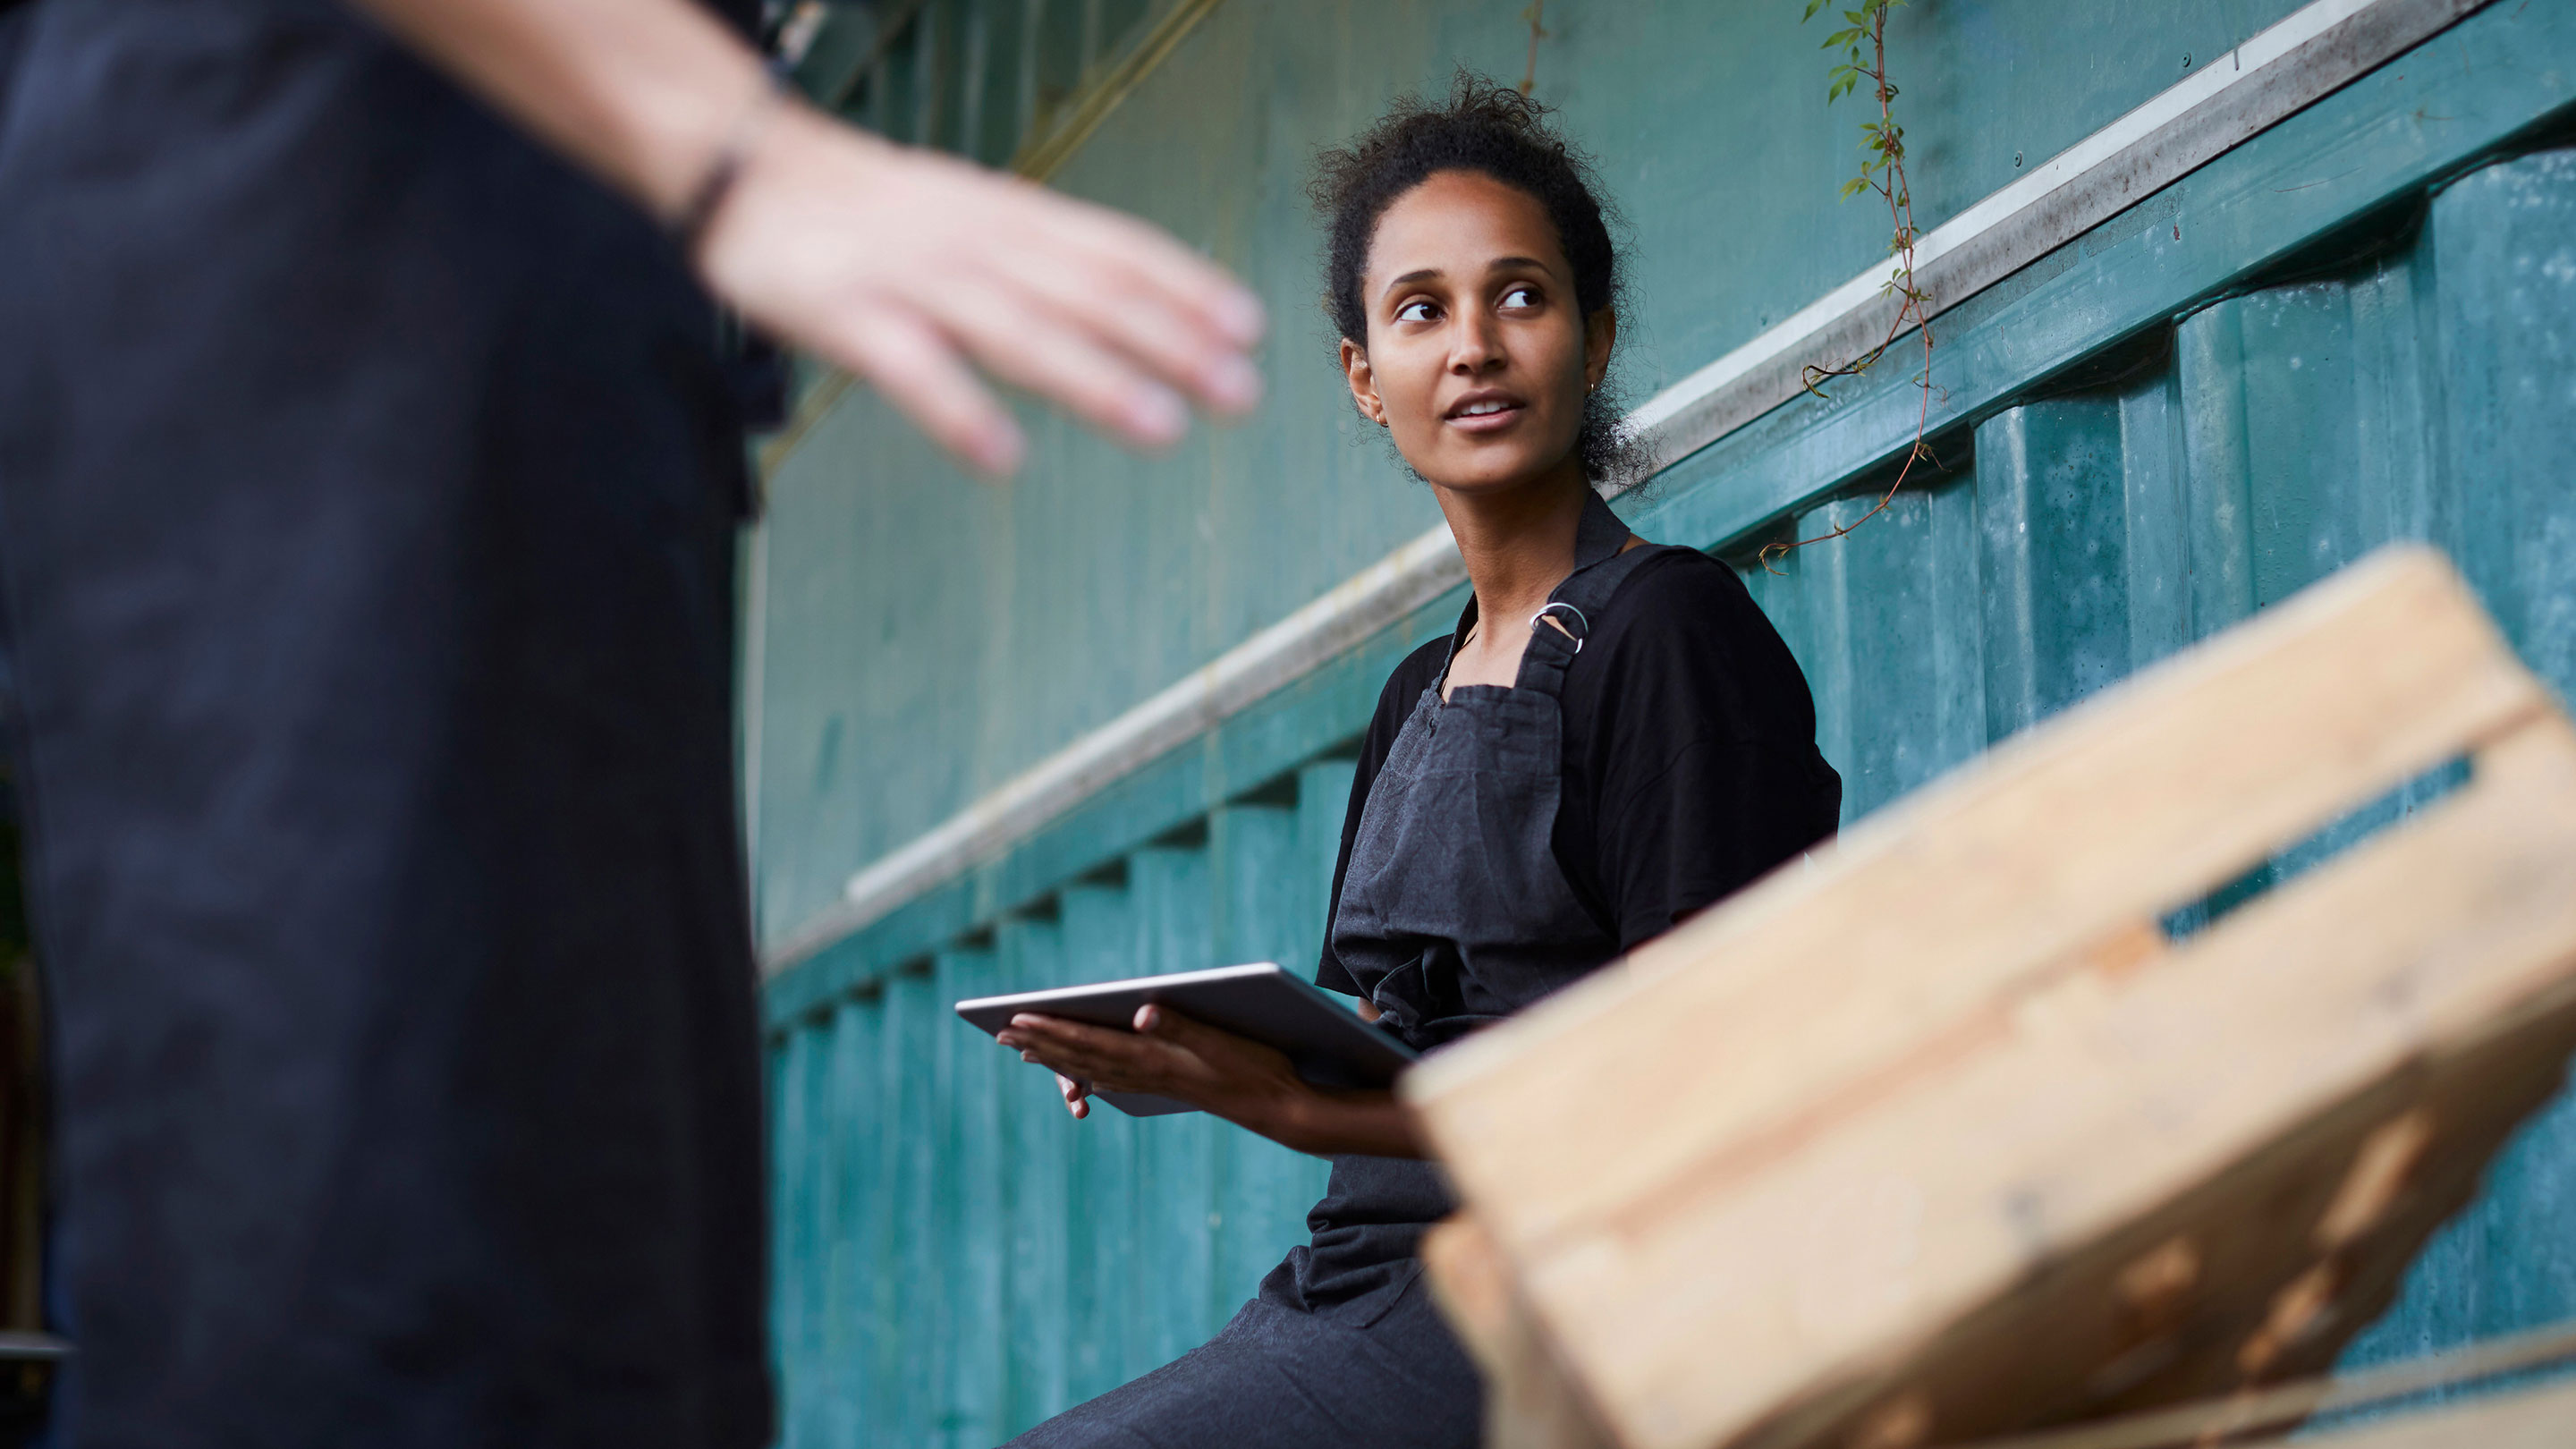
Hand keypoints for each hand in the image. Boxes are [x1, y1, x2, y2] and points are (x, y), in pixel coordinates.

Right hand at [696, 104, 1265, 474]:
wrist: (749, 168)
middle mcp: (977, 243)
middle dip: (1172, 344)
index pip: (1114, 250)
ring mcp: (915, 279)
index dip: (1186, 288)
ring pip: (1019, 330)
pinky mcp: (850, 315)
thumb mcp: (972, 211)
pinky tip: (1004, 456)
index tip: (1251, 329)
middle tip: (1241, 392)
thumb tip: (1140, 298)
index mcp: (1009, 216)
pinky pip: (912, 369)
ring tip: (1160, 427)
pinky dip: (959, 410)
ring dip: (1094, 380)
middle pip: (1088, 293)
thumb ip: (1047, 255)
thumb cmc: (873, 207)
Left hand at [997, 1005, 1305, 1127]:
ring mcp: (1155, 1082)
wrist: (1280, 1108)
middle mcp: (1147, 1072)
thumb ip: (1181, 1025)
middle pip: (1082, 1057)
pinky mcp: (1166, 1085)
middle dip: (1040, 1043)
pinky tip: (1080, 1074)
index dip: (1051, 1029)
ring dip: (1056, 1058)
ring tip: (1025, 1050)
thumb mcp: (1221, 1041)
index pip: (1089, 1041)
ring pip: (1092, 1069)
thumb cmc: (1256, 1068)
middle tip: (1000, 1034)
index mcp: (1153, 1058)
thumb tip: (1142, 1011)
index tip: (1016, 1019)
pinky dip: (1086, 1071)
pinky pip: (1113, 1078)